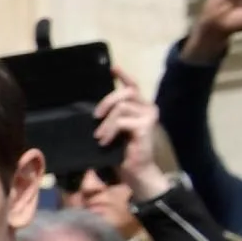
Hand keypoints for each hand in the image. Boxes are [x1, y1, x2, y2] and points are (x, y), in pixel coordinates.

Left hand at [96, 65, 171, 201]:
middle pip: (126, 92)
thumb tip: (92, 110)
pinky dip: (110, 131)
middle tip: (95, 116)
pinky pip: (122, 121)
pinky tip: (105, 142)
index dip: (123, 76)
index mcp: (139, 107)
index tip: (111, 68)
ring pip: (121, 107)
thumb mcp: (113, 131)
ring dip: (106, 123)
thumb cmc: (121, 152)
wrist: (136, 172)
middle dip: (107, 101)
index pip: (132, 86)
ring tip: (100, 137)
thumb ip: (110, 117)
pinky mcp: (146, 127)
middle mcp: (148, 108)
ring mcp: (149, 117)